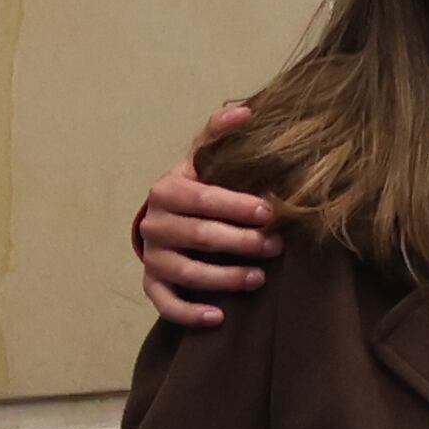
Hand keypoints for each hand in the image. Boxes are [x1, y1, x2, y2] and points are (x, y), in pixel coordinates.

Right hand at [131, 99, 281, 326]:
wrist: (164, 219)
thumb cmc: (195, 189)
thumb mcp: (202, 158)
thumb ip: (219, 134)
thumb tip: (245, 110)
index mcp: (168, 190)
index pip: (204, 198)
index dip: (237, 205)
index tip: (271, 210)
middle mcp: (155, 223)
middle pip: (199, 236)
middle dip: (241, 242)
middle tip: (277, 246)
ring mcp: (152, 256)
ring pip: (187, 272)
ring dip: (225, 278)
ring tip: (259, 279)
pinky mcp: (152, 284)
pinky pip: (166, 304)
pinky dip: (190, 313)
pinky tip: (218, 317)